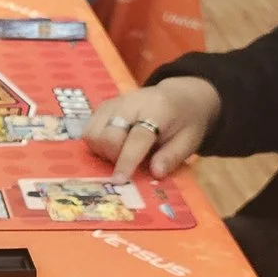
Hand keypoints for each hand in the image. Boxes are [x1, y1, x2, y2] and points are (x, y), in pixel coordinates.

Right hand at [83, 77, 221, 179]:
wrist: (179, 96)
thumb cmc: (185, 121)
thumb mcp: (189, 140)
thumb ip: (172, 157)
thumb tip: (155, 173)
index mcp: (157, 110)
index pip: (136, 138)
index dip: (126, 160)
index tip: (119, 180)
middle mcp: (130, 103)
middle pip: (107, 135)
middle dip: (113, 156)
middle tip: (130, 162)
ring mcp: (113, 103)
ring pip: (92, 133)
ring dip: (102, 151)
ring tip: (121, 153)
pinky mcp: (103, 107)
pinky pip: (88, 130)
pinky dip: (97, 143)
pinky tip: (113, 145)